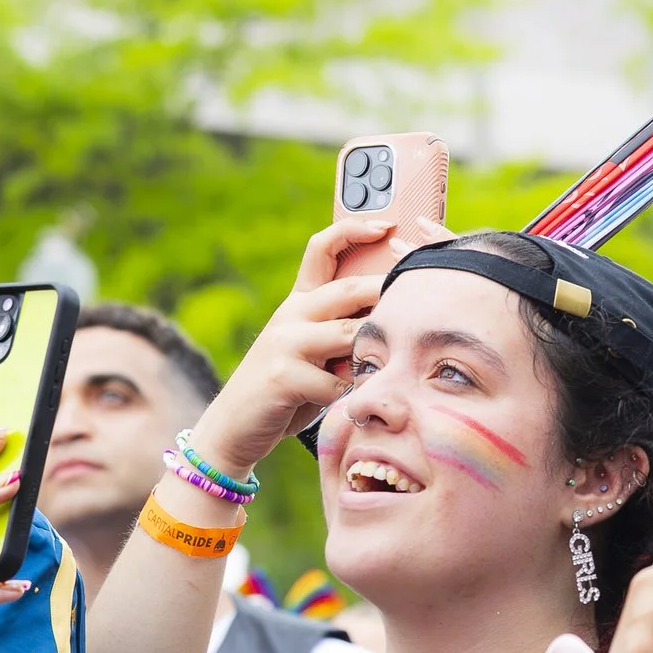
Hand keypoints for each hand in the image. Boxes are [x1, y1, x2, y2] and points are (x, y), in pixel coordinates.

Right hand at [188, 217, 408, 476]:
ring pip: (349, 336)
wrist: (233, 427)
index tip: (386, 225)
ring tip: (384, 370)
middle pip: (348, 289)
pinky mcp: (283, 375)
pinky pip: (335, 383)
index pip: (322, 248)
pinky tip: (348, 408)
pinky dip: (349, 397)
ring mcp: (284, 342)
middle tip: (418, 295)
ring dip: (371, 354)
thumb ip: (339, 332)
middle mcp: (290, 314)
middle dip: (386, 291)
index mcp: (298, 302)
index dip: (353, 230)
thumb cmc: (285, 391)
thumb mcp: (310, 352)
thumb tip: (393, 320)